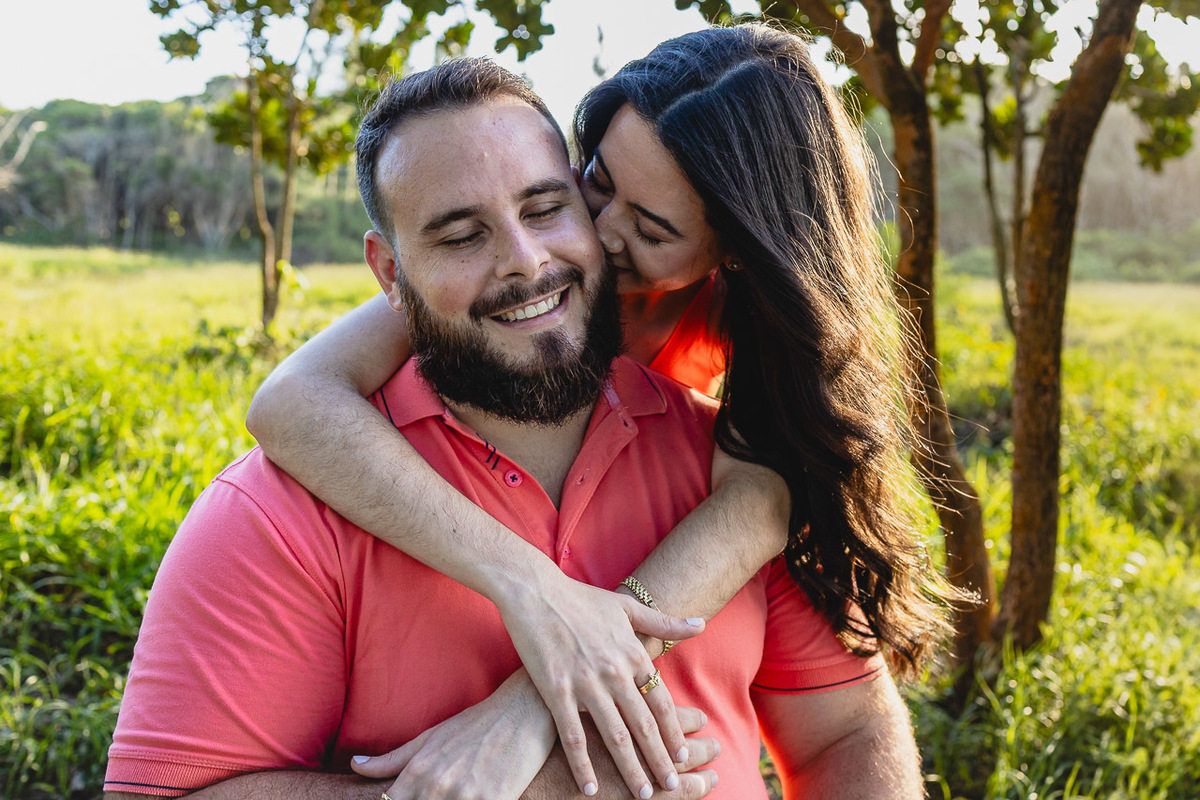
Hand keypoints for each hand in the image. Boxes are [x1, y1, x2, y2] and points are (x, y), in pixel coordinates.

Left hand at [351, 671, 555, 799]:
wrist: (523, 710)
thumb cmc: (476, 723)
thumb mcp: (430, 737)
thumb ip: (391, 759)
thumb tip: (355, 765)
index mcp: (418, 771)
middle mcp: (437, 786)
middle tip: (441, 794)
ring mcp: (466, 796)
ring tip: (460, 795)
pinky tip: (478, 799)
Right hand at [497, 567, 705, 798]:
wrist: (534, 591)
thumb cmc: (580, 598)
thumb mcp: (626, 606)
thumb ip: (664, 621)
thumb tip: (702, 624)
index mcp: (631, 652)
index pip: (661, 701)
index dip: (674, 731)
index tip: (683, 757)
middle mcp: (613, 671)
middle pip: (643, 724)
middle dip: (659, 759)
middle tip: (670, 786)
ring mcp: (584, 682)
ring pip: (614, 736)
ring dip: (630, 768)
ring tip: (642, 795)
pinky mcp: (555, 690)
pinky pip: (573, 736)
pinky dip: (584, 765)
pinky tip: (591, 787)